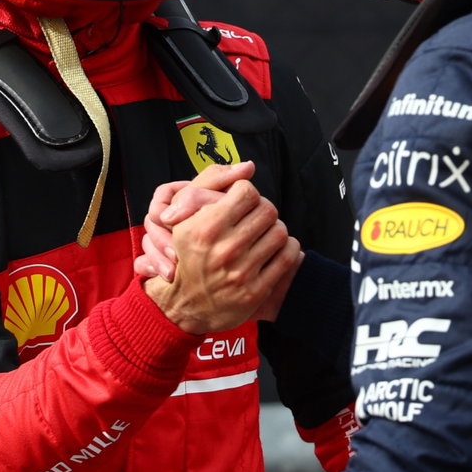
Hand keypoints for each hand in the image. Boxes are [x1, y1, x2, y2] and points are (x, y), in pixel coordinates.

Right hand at [145, 163, 302, 333]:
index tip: (241, 203)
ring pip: (280, 232)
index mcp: (205, 228)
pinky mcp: (255, 291)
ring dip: (275, 230)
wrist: (186, 304)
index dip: (246, 194)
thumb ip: (207, 185)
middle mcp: (223, 250)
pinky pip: (288, 257)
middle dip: (263, 210)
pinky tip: (274, 250)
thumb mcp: (182, 218)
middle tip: (255, 218)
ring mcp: (241, 272)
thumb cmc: (188, 254)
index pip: (247, 192)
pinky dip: (287, 249)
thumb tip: (248, 167)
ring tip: (263, 235)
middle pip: (268, 210)